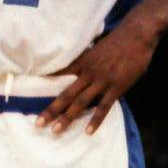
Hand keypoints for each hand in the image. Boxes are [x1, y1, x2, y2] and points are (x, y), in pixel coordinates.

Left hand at [36, 16, 157, 135]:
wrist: (137, 34)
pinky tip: (88, 132)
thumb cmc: (119, 39)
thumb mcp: (97, 47)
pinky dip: (95, 120)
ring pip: (80, 103)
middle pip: (66, 94)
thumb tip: (81, 66)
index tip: (31, 92)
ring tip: (56, 130)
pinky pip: (103, 107)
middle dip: (51, 110)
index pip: (60, 74)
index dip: (46, 83)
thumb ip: (88, 59)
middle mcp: (88, 73)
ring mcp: (102, 81)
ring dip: (67, 118)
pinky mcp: (116, 88)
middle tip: (39, 123)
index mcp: (83, 62)